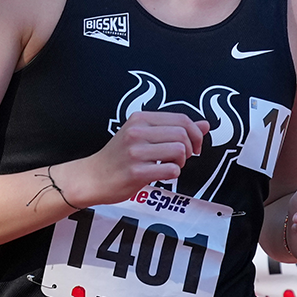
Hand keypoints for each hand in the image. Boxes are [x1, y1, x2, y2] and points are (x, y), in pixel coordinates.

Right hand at [55, 111, 208, 207]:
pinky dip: (173, 174)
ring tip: (170, 166)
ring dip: (181, 162)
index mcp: (140, 119)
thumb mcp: (142, 135)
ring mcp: (136, 152)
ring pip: (179, 150)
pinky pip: (171, 170)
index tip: (194, 146)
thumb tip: (204, 124)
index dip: (195, 133)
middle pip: (183, 133)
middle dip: (190, 148)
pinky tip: (161, 174)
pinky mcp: (136, 172)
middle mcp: (137, 132)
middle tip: (182, 158)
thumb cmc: (118, 157)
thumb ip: (172, 128)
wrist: (92, 177)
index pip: (181, 119)